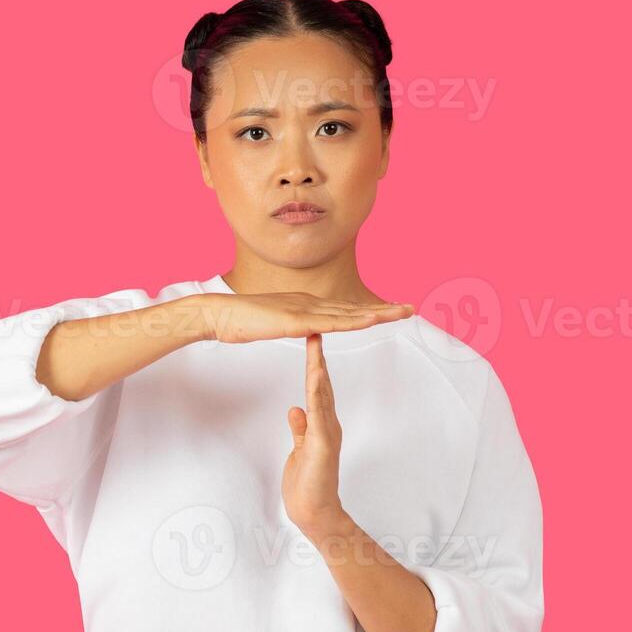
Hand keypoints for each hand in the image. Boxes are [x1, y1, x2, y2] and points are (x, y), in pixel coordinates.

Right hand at [200, 291, 411, 343]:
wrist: (220, 315)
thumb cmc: (241, 321)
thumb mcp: (274, 323)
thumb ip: (292, 323)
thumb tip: (306, 328)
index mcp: (306, 305)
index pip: (345, 309)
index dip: (369, 310)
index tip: (391, 311)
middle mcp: (310, 303)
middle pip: (354, 307)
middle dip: (384, 308)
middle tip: (411, 308)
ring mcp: (304, 309)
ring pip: (349, 312)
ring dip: (378, 312)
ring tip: (402, 312)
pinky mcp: (296, 320)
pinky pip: (330, 322)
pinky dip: (354, 320)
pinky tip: (371, 319)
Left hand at [282, 332, 350, 534]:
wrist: (314, 512)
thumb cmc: (307, 485)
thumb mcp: (300, 450)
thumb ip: (300, 429)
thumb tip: (295, 408)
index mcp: (322, 424)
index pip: (316, 388)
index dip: (313, 364)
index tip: (309, 341)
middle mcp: (328, 424)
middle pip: (321, 385)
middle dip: (317, 357)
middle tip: (315, 329)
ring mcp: (327, 433)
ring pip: (322, 394)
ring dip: (318, 368)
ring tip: (316, 343)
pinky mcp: (323, 444)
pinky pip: (319, 414)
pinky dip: (317, 394)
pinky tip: (316, 376)